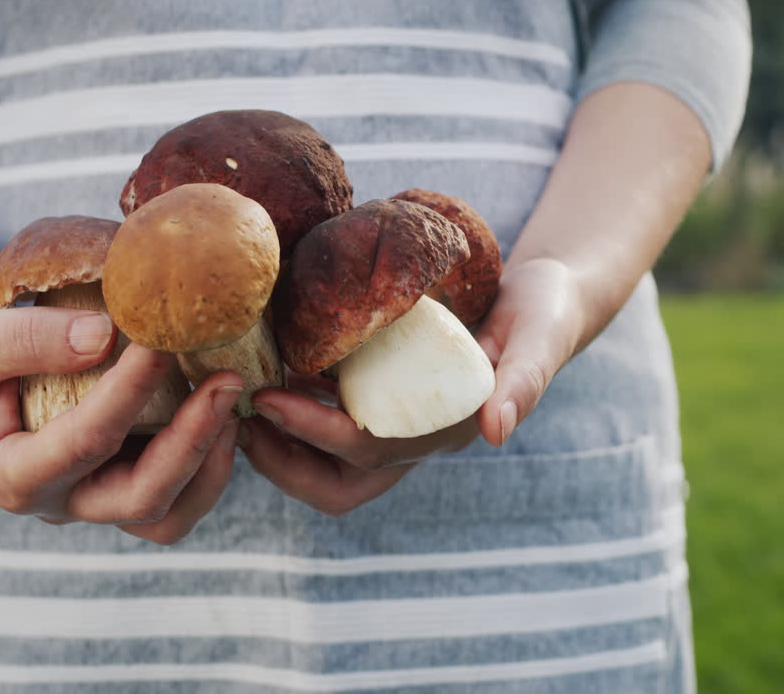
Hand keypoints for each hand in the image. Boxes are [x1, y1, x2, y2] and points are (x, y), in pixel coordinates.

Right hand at [0, 306, 241, 544]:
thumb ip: (28, 340)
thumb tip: (106, 336)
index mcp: (12, 475)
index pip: (84, 441)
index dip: (128, 392)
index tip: (160, 340)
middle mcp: (60, 500)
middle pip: (141, 500)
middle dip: (191, 444)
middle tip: (224, 381)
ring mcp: (94, 497)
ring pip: (168, 514)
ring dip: (210, 464)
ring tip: (231, 399)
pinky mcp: (119, 479)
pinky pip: (177, 491)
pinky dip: (208, 457)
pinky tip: (222, 405)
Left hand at [240, 257, 587, 515]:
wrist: (546, 300)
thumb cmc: (545, 313)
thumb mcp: (540, 336)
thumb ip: (526, 380)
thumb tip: (494, 432)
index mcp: (446, 431)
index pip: (367, 451)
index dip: (314, 431)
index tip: (268, 399)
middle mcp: (416, 438)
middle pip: (337, 483)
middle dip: (282, 462)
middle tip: (237, 419)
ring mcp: (398, 423)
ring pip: (326, 466)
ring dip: (279, 444)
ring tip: (237, 402)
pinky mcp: (385, 399)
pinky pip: (329, 422)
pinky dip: (292, 410)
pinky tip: (263, 372)